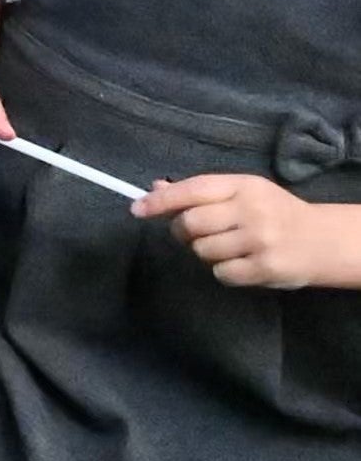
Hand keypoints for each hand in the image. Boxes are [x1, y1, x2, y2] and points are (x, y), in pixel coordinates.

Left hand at [144, 174, 360, 289]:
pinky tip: (241, 263)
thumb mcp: (244, 193)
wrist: (323, 240)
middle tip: (195, 234)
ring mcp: (260, 240)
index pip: (194, 189)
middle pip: (191, 224)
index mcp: (244, 186)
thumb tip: (155, 189)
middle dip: (183, 232)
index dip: (162, 200)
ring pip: (203, 251)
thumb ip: (202, 192)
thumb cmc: (276, 213)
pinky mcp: (265, 268)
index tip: (137, 208)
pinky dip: (224, 271)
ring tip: (229, 247)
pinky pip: (222, 273)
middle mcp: (252, 211)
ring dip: (206, 252)